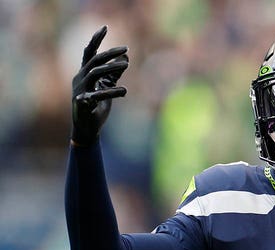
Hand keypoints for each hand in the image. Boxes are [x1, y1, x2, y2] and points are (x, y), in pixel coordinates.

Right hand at [71, 25, 128, 145]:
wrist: (88, 128)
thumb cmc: (96, 106)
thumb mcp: (107, 87)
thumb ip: (114, 74)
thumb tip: (125, 58)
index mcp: (84, 73)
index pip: (89, 52)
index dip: (96, 39)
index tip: (105, 27)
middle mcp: (80, 79)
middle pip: (94, 60)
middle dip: (109, 53)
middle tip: (126, 48)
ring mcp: (80, 90)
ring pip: (94, 73)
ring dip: (111, 68)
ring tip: (126, 65)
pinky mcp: (83, 103)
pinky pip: (97, 95)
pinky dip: (111, 92)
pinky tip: (124, 91)